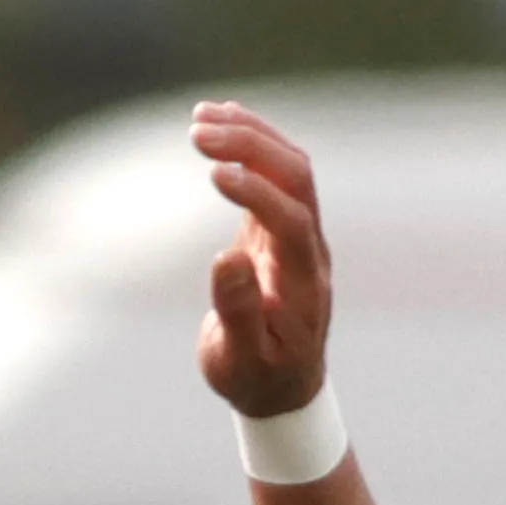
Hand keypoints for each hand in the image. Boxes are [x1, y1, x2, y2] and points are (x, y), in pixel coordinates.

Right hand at [191, 102, 330, 418]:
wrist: (282, 388)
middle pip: (296, 176)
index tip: (212, 173)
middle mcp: (308, 248)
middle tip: (197, 131)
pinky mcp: (278, 226)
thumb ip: (237, 311)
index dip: (257, 191)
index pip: (290, 219)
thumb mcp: (239, 360)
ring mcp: (297, 233)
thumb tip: (226, 257)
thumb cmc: (256, 377)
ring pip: (288, 165)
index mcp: (303, 282)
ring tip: (201, 116)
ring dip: (249, 134)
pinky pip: (275, 172)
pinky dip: (250, 143)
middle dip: (250, 146)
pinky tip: (220, 120)